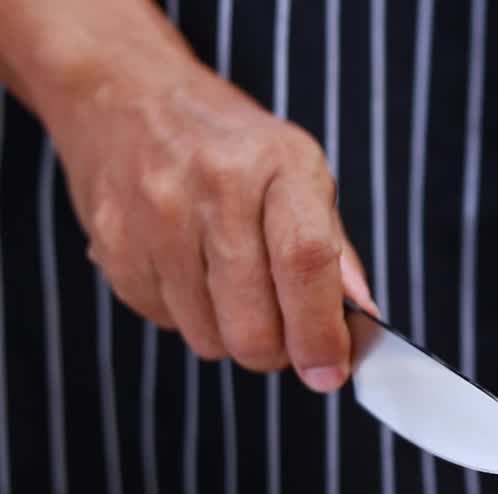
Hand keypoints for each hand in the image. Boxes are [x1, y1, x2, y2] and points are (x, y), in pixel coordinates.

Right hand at [27, 5, 375, 391]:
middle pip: (253, 322)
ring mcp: (155, 215)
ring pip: (208, 336)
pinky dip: (187, 316)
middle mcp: (215, 187)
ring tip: (234, 290)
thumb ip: (334, 250)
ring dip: (232, 336)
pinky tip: (191, 274)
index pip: (305, 262)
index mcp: (279, 165)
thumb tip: (361, 320)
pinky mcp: (112, 242)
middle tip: (287, 337)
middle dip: (278, 352)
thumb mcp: (301, 172)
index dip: (320, 331)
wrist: (126, 95)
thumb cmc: (230, 143)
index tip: (330, 370)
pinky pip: (163, 322)